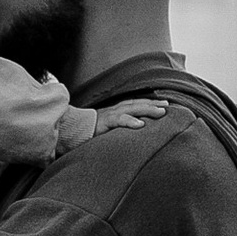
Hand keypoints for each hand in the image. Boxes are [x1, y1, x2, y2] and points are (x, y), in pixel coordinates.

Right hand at [54, 98, 170, 145]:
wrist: (68, 130)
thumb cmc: (87, 131)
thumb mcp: (105, 129)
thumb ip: (116, 128)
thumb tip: (131, 132)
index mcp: (115, 111)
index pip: (135, 104)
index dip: (149, 103)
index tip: (164, 104)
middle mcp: (114, 110)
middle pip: (137, 104)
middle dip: (153, 104)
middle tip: (168, 105)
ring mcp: (109, 116)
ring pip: (131, 109)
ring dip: (147, 109)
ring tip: (161, 112)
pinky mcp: (103, 123)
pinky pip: (119, 121)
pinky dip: (130, 122)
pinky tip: (141, 125)